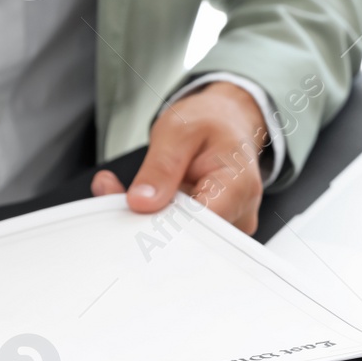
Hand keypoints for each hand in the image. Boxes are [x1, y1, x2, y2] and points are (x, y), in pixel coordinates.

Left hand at [91, 81, 266, 233]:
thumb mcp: (177, 131)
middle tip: (122, 192)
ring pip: (181, 239)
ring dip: (152, 218)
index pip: (200, 226)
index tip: (136, 208)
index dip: (163, 225)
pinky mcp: (214, 230)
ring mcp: (228, 224)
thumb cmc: (209, 122)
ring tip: (145, 188)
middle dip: (149, 219)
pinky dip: (160, 218)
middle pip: (189, 238)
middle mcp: (239, 212)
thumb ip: (160, 168)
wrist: (226, 121)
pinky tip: (153, 198)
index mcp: (238, 185)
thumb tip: (141, 202)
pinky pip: (182, 234)